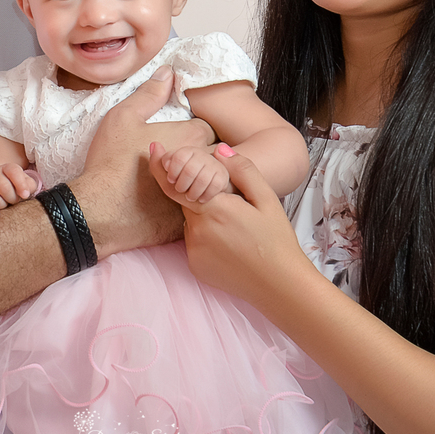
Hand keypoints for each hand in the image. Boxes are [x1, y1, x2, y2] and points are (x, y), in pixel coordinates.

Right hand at [0, 163, 39, 217]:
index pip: (13, 172)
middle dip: (12, 198)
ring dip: (1, 205)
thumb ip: (29, 186)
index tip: (25, 195)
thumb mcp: (26, 183)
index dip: (21, 184)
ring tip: (5, 205)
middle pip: (3, 187)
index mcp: (7, 168)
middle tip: (14, 201)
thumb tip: (25, 193)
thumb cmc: (16, 187)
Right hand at [70, 66, 210, 255]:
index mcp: (190, 136)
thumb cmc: (111, 160)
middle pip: (215, 158)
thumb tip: (167, 72)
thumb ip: (150, 93)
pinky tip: (168, 205)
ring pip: (212, 187)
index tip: (178, 138)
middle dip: (202, 158)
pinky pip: (200, 211)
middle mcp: (199, 165)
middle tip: (181, 162)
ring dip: (200, 184)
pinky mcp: (186, 220)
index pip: (208, 129)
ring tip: (179, 184)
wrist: (99, 209)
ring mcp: (195, 194)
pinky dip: (190, 207)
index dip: (195, 132)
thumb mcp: (124, 116)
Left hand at [149, 142, 305, 304]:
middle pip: (186, 202)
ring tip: (235, 229)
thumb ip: (242, 170)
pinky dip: (206, 238)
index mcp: (214, 209)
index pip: (176, 183)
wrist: (280, 285)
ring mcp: (194, 251)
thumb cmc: (276, 240)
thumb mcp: (267, 199)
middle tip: (230, 206)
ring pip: (191, 222)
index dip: (162, 165)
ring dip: (204, 218)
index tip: (154, 148)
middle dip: (199, 196)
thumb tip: (219, 149)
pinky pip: (194, 243)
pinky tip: (229, 245)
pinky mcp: (195, 267)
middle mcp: (197, 230)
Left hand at [160, 146, 231, 202]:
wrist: (200, 196)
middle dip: (182, 186)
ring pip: (202, 180)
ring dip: (193, 193)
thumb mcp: (165, 177)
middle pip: (190, 170)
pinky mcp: (223, 175)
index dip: (173, 172)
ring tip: (190, 197)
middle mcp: (201, 154)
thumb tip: (154, 144)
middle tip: (181, 190)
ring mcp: (214, 164)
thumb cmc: (181, 185)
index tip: (171, 180)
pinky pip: (214, 186)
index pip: (178, 157)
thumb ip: (156, 162)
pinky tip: (201, 198)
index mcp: (186, 151)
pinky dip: (205, 196)